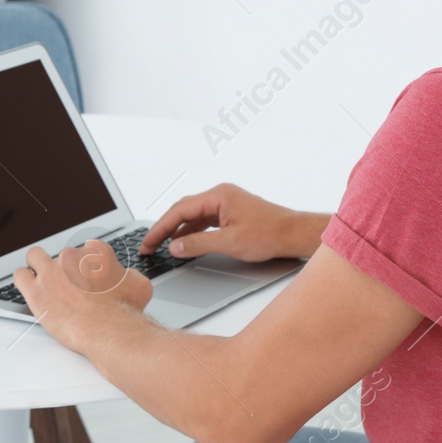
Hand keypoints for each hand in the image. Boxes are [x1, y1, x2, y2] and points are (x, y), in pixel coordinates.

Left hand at [14, 240, 151, 350]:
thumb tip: (126, 276)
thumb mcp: (140, 285)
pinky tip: (29, 287)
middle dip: (67, 269)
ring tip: (44, 280)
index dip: (89, 264)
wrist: (108, 330)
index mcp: (96, 252)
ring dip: (39, 265)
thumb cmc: (123, 311)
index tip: (90, 277)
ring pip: (35, 257)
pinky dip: (24, 279)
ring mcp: (51, 271)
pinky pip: (20, 275)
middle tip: (73, 287)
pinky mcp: (35, 290)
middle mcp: (72, 257)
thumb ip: (130, 274)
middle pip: (63, 255)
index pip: (88, 249)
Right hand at [140, 183, 328, 261]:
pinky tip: (184, 243)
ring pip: (193, 216)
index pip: (180, 210)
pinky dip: (192, 232)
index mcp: (218, 196)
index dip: (160, 227)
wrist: (293, 234)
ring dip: (177, 231)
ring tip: (161, 246)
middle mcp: (220, 196)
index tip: (148, 242)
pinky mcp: (230, 214)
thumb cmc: (269, 234)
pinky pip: (204, 221)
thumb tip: (175, 246)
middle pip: (183, 210)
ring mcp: (225, 204)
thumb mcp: (230, 243)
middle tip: (149, 246)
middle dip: (164, 228)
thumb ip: (198, 244)